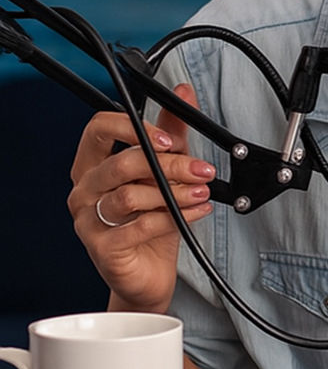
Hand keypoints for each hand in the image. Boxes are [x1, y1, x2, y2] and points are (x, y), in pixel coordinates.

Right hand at [68, 83, 214, 312]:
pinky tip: (196, 212)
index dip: (133, 127)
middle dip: (171, 164)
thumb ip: (172, 134)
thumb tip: (184, 94)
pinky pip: (139, 226)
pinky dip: (175, 217)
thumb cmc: (151, 222)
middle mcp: (85, 190)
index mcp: (93, 166)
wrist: (148, 274)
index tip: (168, 138)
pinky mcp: (102, 247)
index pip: (98, 128)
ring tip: (203, 193)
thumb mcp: (165, 173)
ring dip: (176, 192)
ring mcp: (88, 220)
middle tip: (202, 170)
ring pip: (131, 195)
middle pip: (123, 162)